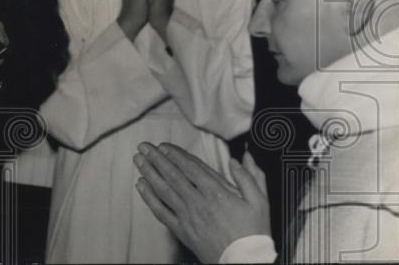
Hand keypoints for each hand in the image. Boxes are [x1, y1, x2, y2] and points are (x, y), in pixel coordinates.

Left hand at [133, 143, 269, 262]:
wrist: (245, 262)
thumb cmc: (253, 233)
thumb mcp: (260, 202)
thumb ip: (250, 177)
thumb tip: (241, 159)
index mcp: (216, 193)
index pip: (190, 168)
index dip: (175, 155)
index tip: (164, 146)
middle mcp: (198, 202)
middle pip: (173, 175)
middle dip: (157, 158)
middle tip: (144, 146)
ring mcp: (188, 217)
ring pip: (164, 190)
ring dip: (149, 173)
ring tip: (138, 160)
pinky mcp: (182, 230)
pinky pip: (162, 211)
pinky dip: (149, 198)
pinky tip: (141, 186)